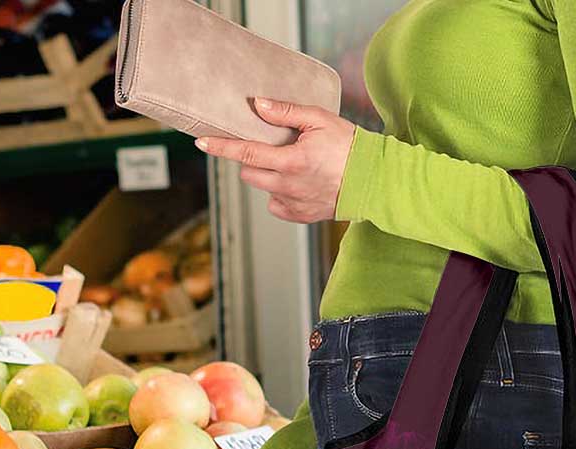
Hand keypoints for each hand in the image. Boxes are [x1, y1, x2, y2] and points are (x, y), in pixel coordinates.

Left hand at [195, 97, 354, 222]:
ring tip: (290, 164)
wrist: (373, 181)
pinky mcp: (300, 216)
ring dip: (267, 175)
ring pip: (263, 188)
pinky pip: (276, 204)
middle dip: (251, 159)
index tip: (202, 143)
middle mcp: (288, 186)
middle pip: (249, 173)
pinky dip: (280, 193)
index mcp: (291, 161)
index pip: (246, 153)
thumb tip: (257, 105)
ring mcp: (293, 204)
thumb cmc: (349, 146)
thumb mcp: (319, 119)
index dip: (221, 147)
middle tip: (269, 147)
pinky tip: (297, 183)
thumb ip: (285, 112)